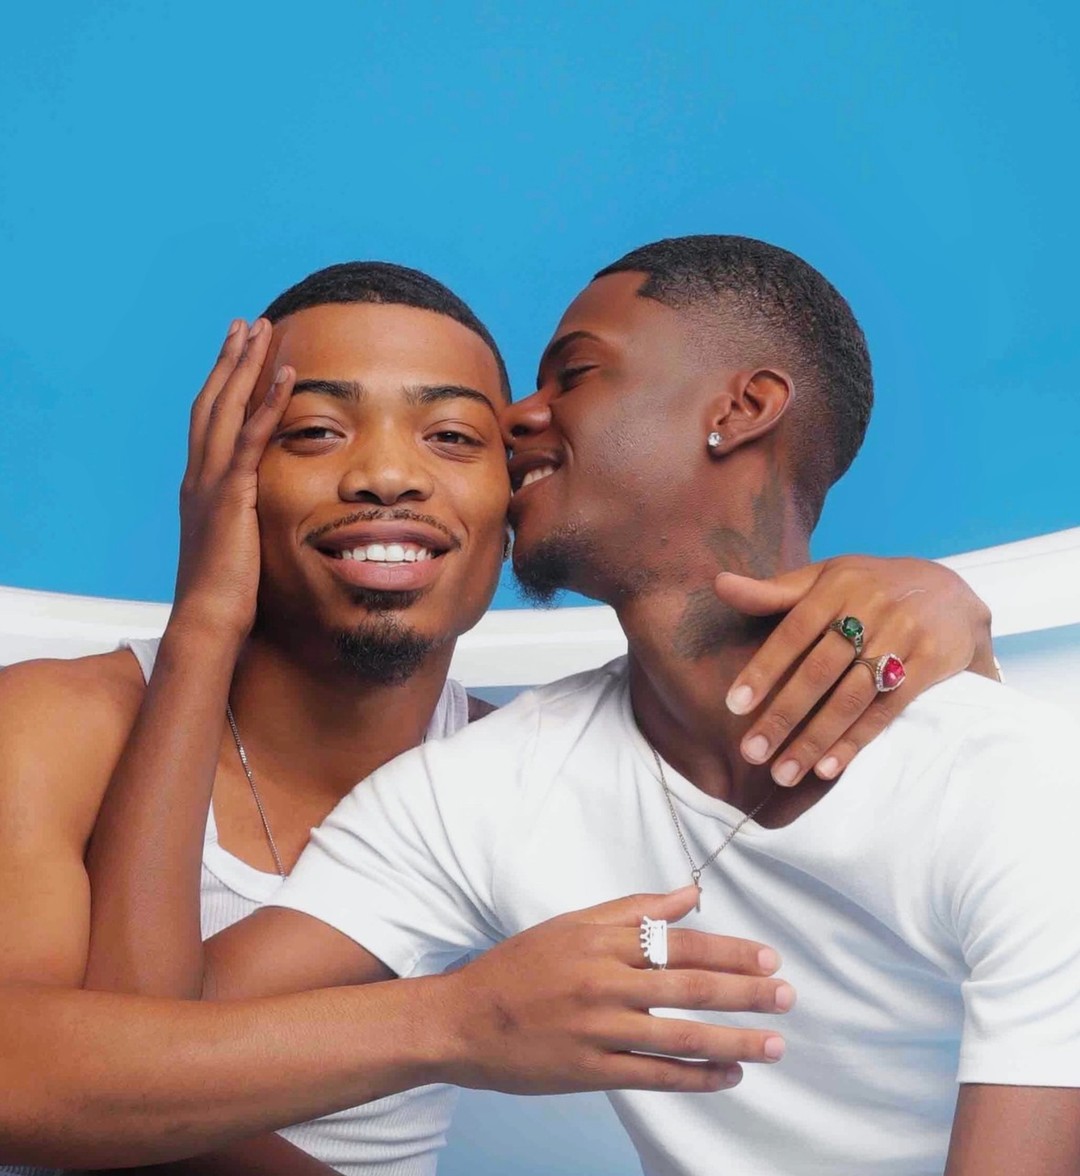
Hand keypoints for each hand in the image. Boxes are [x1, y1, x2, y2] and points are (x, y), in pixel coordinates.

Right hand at [173, 319, 294, 640]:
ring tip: (261, 330)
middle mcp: (199, 477)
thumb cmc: (227, 595)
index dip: (221, 385)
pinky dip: (268, 403)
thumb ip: (246, 522)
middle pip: (212, 402)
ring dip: (244, 366)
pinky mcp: (232, 495)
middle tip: (245, 324)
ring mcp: (211, 483)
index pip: (209, 423)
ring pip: (226, 409)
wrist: (209, 619)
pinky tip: (286, 374)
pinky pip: (252, 438)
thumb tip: (263, 518)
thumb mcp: (236, 547)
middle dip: (229, 361)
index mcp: (200, 488)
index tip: (235, 355)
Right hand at [438, 887, 791, 1095]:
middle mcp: (604, 982)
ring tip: (774, 1044)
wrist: (464, 1018)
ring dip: (734, 1042)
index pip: (680, 943)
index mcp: (601, 940)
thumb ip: (634, 909)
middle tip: (787, 996)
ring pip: (680, 1037)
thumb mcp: (573, 924)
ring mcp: (598, 1029)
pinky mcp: (590, 1071)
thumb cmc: (520, 966)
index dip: (730, 951)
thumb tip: (690, 895)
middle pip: (690, 987)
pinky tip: (728, 1076)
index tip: (769, 958)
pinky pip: (654, 1076)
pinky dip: (696, 1078)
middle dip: (746, 993)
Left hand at [717, 555, 993, 786]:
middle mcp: (871, 608)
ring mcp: (903, 636)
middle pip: (819, 670)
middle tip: (752, 752)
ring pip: (851, 696)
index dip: (763, 669)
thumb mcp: (826, 577)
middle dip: (783, 715)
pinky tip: (827, 768)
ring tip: (783, 772)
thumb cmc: (871, 588)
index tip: (734, 706)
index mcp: (838, 585)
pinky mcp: (930, 663)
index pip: (793, 631)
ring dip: (815, 739)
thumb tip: (719, 584)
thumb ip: (774, 591)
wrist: (953, 593)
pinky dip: (856, 741)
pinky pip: (887, 709)